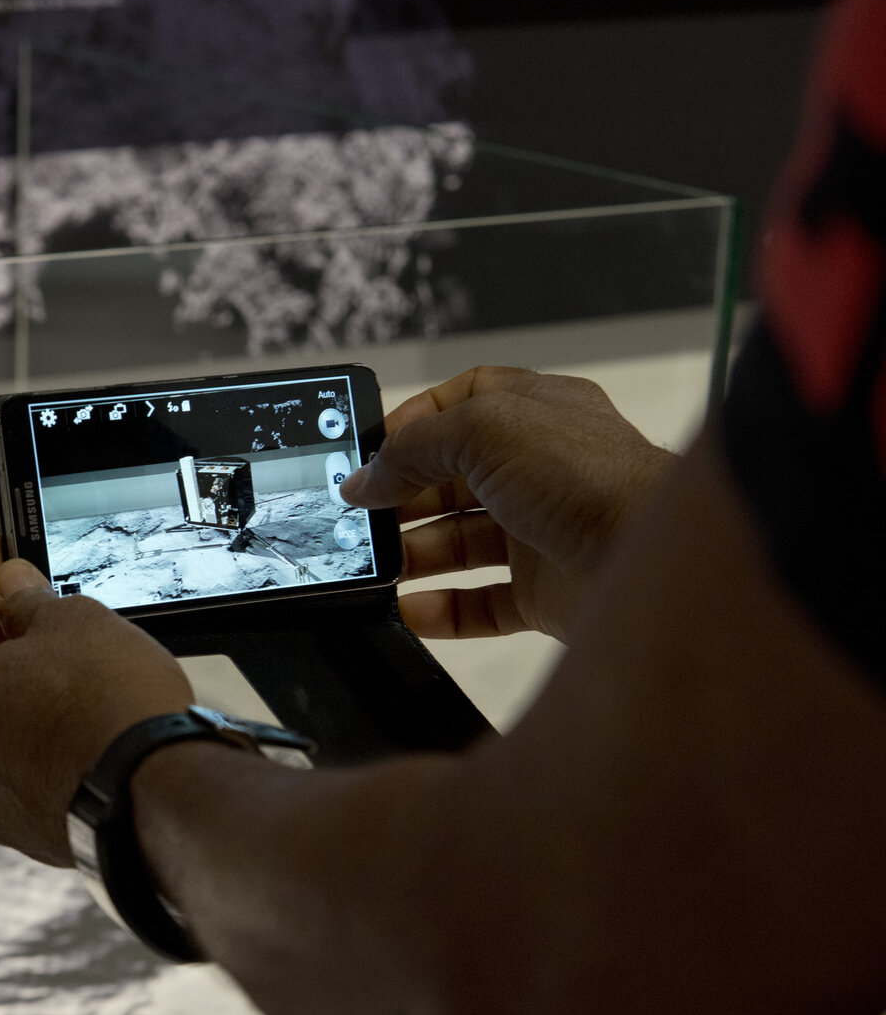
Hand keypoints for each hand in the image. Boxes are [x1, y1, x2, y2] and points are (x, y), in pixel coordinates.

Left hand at [0, 538, 193, 865]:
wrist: (155, 800)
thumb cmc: (110, 711)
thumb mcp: (73, 622)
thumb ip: (28, 599)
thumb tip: (13, 588)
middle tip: (26, 597)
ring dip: (14, 686)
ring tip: (59, 659)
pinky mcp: (12, 824)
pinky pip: (13, 761)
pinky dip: (33, 734)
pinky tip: (69, 715)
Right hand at [338, 366, 673, 640]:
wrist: (652, 562)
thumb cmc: (591, 479)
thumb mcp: (486, 429)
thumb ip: (414, 448)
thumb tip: (366, 478)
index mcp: (536, 414)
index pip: (464, 404)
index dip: (414, 423)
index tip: (371, 452)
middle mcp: (540, 470)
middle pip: (452, 479)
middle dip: (402, 496)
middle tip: (361, 517)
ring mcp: (543, 532)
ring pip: (462, 542)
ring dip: (413, 554)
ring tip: (376, 565)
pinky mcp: (547, 592)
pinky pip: (482, 604)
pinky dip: (443, 609)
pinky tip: (412, 608)